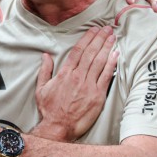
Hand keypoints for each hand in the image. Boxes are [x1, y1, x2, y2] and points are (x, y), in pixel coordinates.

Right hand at [33, 26, 117, 141]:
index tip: (93, 30)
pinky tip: (116, 55)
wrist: (58, 127)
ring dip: (107, 47)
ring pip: (99, 62)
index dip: (86, 39)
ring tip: (112, 37)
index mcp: (64, 74)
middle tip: (106, 29)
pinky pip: (106, 76)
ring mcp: (88, 86)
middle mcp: (77, 77)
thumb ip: (45, 71)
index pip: (77, 51)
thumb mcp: (41, 88)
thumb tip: (45, 56)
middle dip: (99, 39)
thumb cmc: (49, 110)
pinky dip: (111, 64)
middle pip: (90, 53)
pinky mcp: (97, 96)